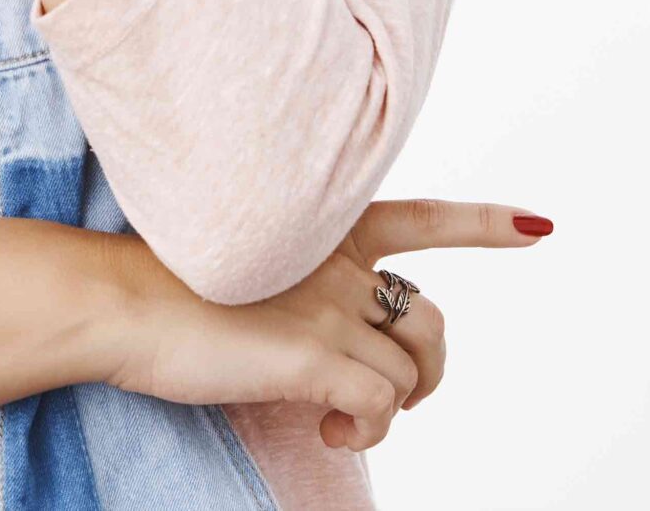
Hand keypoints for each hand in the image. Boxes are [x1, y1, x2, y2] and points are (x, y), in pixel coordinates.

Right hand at [92, 198, 543, 452]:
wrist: (111, 299)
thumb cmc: (153, 286)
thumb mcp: (236, 262)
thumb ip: (288, 281)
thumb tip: (314, 339)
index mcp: (319, 227)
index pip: (420, 218)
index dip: (484, 226)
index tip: (538, 227)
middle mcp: (335, 260)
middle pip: (428, 318)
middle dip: (427, 366)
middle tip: (392, 395)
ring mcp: (329, 305)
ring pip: (412, 367)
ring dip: (397, 403)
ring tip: (350, 416)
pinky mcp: (316, 355)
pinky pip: (382, 407)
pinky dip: (367, 430)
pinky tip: (329, 431)